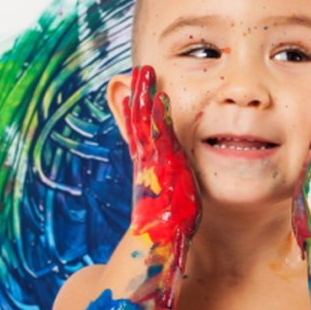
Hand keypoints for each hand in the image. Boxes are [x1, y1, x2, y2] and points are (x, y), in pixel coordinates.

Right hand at [121, 64, 200, 288]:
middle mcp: (145, 157)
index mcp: (147, 163)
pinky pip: (158, 133)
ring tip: (143, 72)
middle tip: (137, 70)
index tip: (136, 88)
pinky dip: (157, 114)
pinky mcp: (161, 162)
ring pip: (143, 120)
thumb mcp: (173, 196)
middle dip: (136, 94)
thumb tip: (174, 183)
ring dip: (142, 95)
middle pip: (137, 118)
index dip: (137, 108)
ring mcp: (151, 158)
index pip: (140, 129)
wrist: (159, 239)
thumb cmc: (171, 224)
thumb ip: (174, 183)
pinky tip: (161, 96)